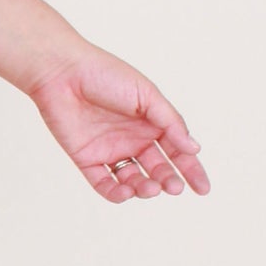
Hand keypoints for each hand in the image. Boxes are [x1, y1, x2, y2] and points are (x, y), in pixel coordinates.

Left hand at [28, 48, 211, 203]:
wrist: (63, 72)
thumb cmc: (106, 75)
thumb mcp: (147, 95)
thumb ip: (170, 123)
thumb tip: (194, 149)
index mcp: (151, 123)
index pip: (177, 151)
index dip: (191, 170)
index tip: (203, 188)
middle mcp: (133, 139)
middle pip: (157, 169)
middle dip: (168, 181)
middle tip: (174, 187)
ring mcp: (110, 150)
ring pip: (133, 180)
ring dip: (145, 188)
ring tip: (150, 188)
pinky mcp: (87, 159)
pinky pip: (104, 183)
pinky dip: (116, 194)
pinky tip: (126, 192)